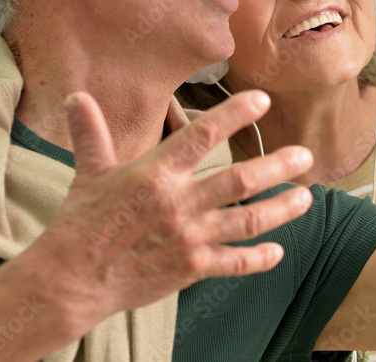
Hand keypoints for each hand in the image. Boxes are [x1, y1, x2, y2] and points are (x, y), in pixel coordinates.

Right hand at [31, 89, 313, 329]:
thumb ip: (92, 134)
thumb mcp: (88, 173)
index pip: (203, 135)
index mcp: (155, 173)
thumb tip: (76, 96)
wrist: (69, 280)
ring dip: (282, 208)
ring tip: (306, 198)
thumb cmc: (80, 223)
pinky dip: (259, 257)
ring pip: (248, 219)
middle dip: (278, 165)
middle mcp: (178, 203)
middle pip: (241, 179)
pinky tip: (278, 251)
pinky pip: (235, 261)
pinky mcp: (191, 269)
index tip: (262, 101)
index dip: (235, 115)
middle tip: (305, 155)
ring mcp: (188, 237)